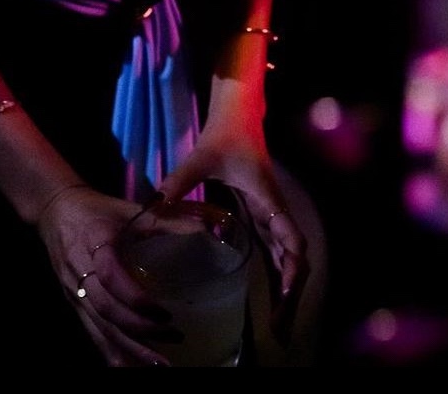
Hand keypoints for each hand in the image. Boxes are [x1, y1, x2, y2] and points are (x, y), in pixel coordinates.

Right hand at [33, 183, 182, 366]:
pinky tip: (130, 366)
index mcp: (95, 244)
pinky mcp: (75, 305)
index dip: (135, 297)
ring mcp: (75, 292)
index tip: (163, 310)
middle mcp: (81, 272)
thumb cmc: (96, 210)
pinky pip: (92, 334)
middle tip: (173, 337)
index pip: (110, 277)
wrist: (55, 211)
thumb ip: (163, 221)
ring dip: (128, 349)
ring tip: (158, 364)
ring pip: (99, 328)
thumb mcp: (128, 209)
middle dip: (139, 330)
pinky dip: (111, 353)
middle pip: (106, 310)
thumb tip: (203, 233)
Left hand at [157, 124, 309, 349]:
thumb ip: (180, 181)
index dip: (291, 267)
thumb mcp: (201, 158)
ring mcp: (271, 217)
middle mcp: (275, 212)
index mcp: (267, 200)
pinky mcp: (262, 218)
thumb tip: (154, 205)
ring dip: (286, 291)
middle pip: (293, 259)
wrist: (239, 117)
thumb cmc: (224, 136)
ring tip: (279, 326)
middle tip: (280, 329)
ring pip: (287, 260)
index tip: (285, 293)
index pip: (289, 238)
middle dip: (291, 293)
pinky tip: (273, 301)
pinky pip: (275, 254)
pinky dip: (278, 278)